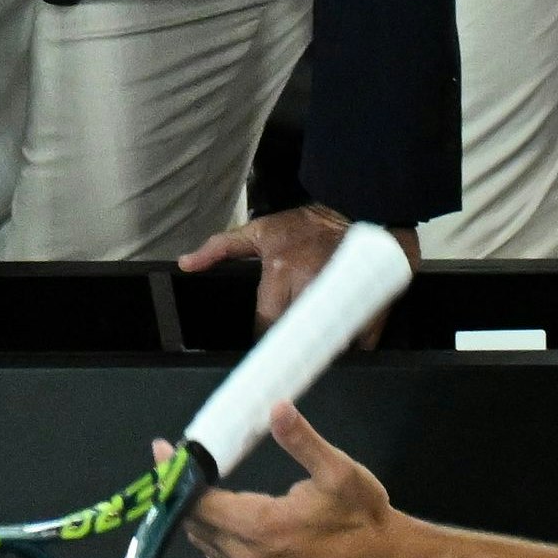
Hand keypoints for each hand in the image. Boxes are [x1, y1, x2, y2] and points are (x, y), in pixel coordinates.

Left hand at [178, 203, 418, 343]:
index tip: (263, 346)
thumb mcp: (259, 231)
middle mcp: (310, 284)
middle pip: (294, 335)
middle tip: (287, 351)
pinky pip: (359, 339)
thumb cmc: (305, 225)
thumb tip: (186, 264)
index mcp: (281, 270)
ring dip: (320, 348)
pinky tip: (344, 342)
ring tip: (314, 349)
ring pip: (327, 341)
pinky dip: (352, 345)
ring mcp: (344, 295)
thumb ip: (220, 248)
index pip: (265, 322)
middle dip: (289, 345)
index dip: (262, 336)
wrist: (356, 206)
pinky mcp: (371, 303)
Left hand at [178, 404, 412, 557]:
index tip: (163, 451)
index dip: (176, 477)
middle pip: (195, 526)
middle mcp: (250, 557)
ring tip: (195, 487)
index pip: (200, 502)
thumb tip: (277, 409)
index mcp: (262, 527)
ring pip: (206, 547)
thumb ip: (302, 441)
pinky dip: (213, 540)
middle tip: (176, 464)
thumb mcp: (338, 471)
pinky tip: (222, 521)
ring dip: (196, 518)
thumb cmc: (363, 516)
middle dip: (180, 494)